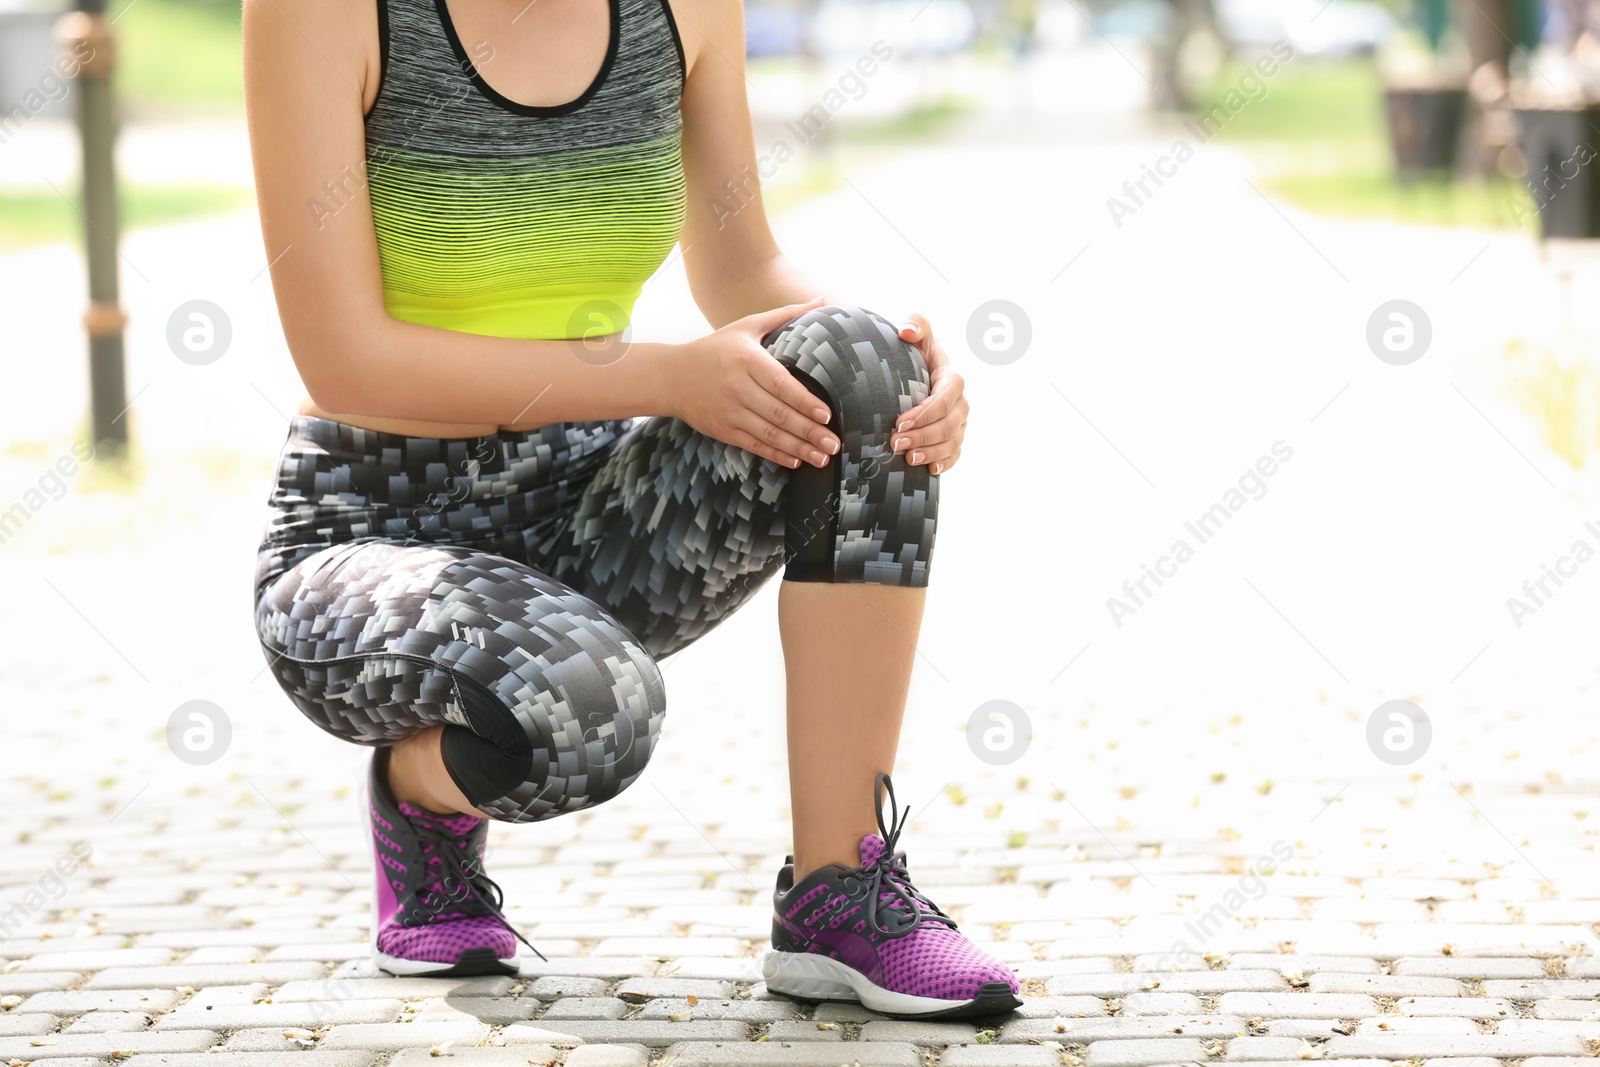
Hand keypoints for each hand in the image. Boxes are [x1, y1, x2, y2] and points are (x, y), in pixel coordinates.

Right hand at [664, 297, 840, 468]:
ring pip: (768, 434)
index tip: (826, 415)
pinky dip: (775, 454)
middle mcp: (737, 387)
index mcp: (746, 360)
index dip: (804, 402)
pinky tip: (795, 460)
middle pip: (779, 414)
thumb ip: (785, 314)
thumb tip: (821, 299)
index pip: (780, 384)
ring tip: (822, 458)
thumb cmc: (715, 348)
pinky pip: (753, 445)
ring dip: (798, 448)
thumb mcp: (746, 326)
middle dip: (809, 431)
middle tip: (834, 444)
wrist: (671, 376)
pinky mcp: (722, 430)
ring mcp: (728, 411)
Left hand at [891, 314, 967, 474]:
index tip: (899, 423)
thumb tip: (906, 331)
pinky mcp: (955, 437)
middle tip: (894, 444)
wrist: (915, 372)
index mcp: (952, 379)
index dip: (924, 414)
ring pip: (952, 442)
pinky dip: (945, 463)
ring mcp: (960, 422)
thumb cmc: (915, 352)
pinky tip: (929, 470)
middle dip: (923, 436)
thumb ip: (915, 324)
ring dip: (931, 452)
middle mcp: (960, 403)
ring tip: (907, 459)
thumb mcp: (917, 334)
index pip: (944, 399)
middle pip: (947, 425)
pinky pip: (956, 454)